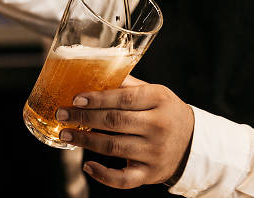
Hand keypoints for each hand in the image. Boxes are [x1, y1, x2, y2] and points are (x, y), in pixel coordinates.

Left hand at [56, 76, 194, 188]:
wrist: (192, 143)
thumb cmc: (166, 112)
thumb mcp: (155, 93)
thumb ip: (128, 85)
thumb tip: (94, 74)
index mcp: (159, 99)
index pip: (124, 98)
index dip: (98, 98)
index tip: (76, 99)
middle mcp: (158, 126)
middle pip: (115, 121)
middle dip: (84, 118)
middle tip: (61, 114)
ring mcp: (155, 152)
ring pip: (114, 147)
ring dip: (85, 142)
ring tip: (65, 135)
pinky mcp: (151, 174)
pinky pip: (124, 179)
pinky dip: (103, 175)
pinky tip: (87, 165)